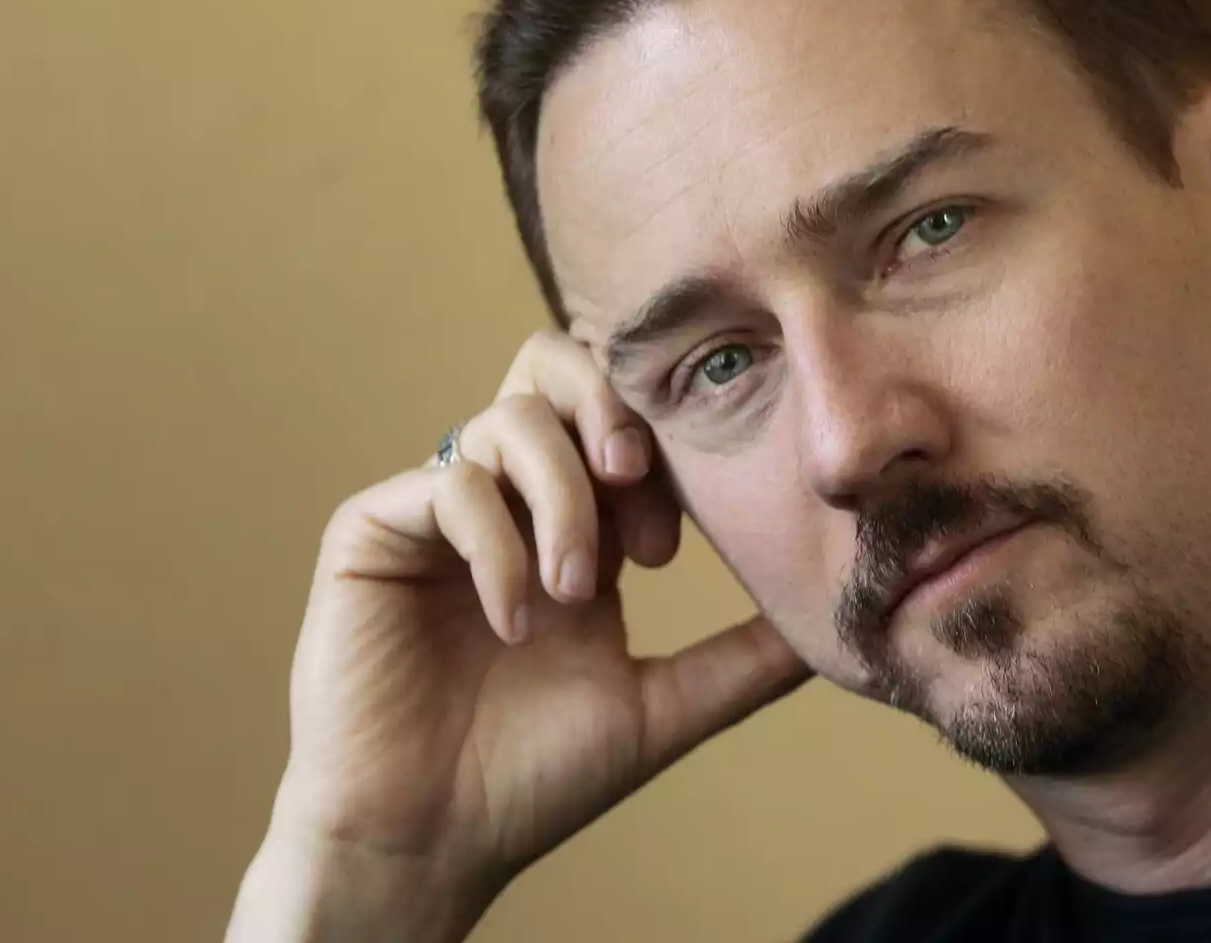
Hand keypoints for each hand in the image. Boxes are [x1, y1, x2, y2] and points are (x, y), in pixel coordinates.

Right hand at [256, 330, 811, 921]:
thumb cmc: (531, 782)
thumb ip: (743, 655)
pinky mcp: (371, 529)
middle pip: (548, 366)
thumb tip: (839, 616)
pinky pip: (446, 482)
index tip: (670, 548)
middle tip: (633, 474)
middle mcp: (501, 501)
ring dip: (559, 499)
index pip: (616, 422)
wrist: (427, 843)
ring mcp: (434, 510)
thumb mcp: (661, 706)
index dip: (655, 452)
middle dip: (604, 405)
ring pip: (506, 421)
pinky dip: (496, 543)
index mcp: (569, 526)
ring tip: (573, 592)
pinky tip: (515, 617)